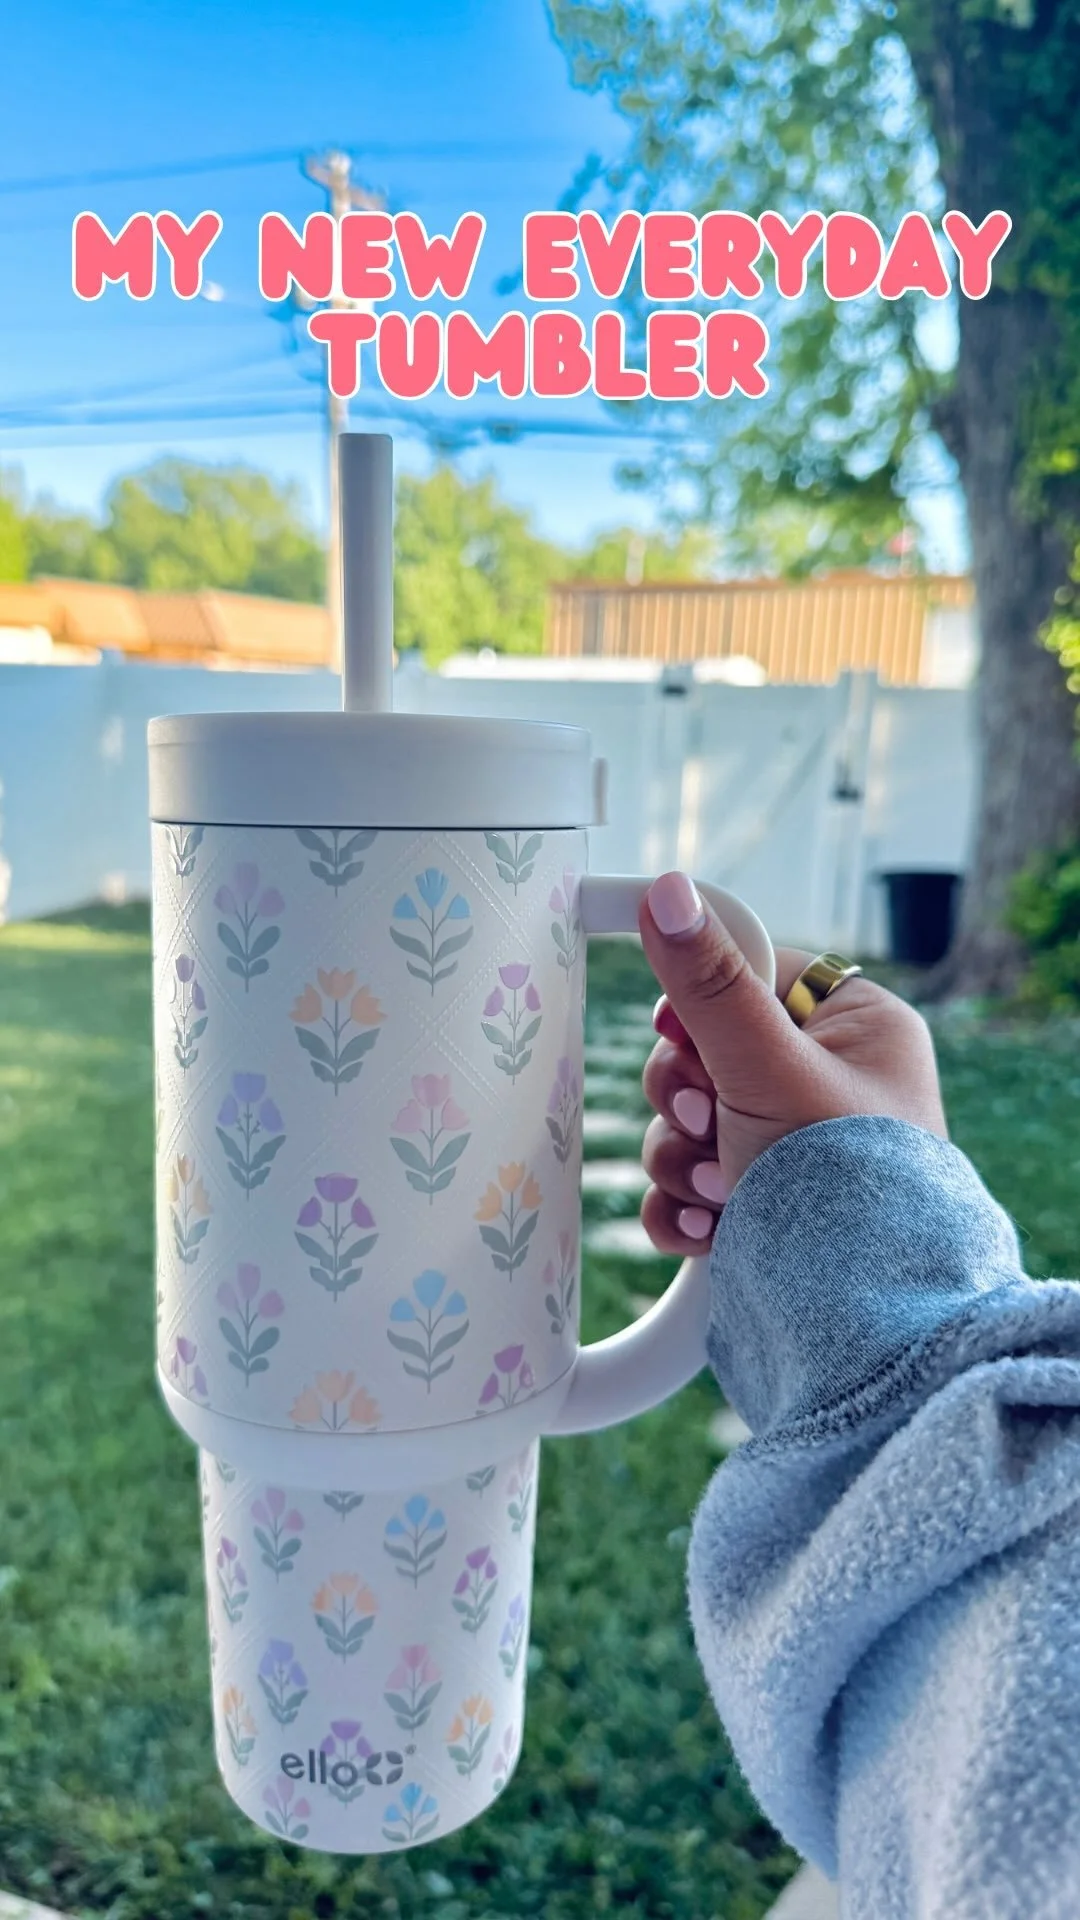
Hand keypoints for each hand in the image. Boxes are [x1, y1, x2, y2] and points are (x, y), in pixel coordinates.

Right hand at [637, 872, 946, 1255]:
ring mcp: (787, 1150)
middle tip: (707, 1123)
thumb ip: (710, 984)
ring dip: (684, 1161)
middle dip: (686, 1101)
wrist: (859, 1321)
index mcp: (854, 1028)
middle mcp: (824, 1084)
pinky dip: (684, 1208)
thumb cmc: (841, 1182)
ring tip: (725, 1192)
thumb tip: (668, 891)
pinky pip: (686, 1186)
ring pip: (684, 1124)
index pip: (750, 974)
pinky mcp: (756, 1207)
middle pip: (701, 1053)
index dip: (698, 1007)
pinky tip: (709, 1230)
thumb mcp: (769, 1066)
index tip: (680, 1035)